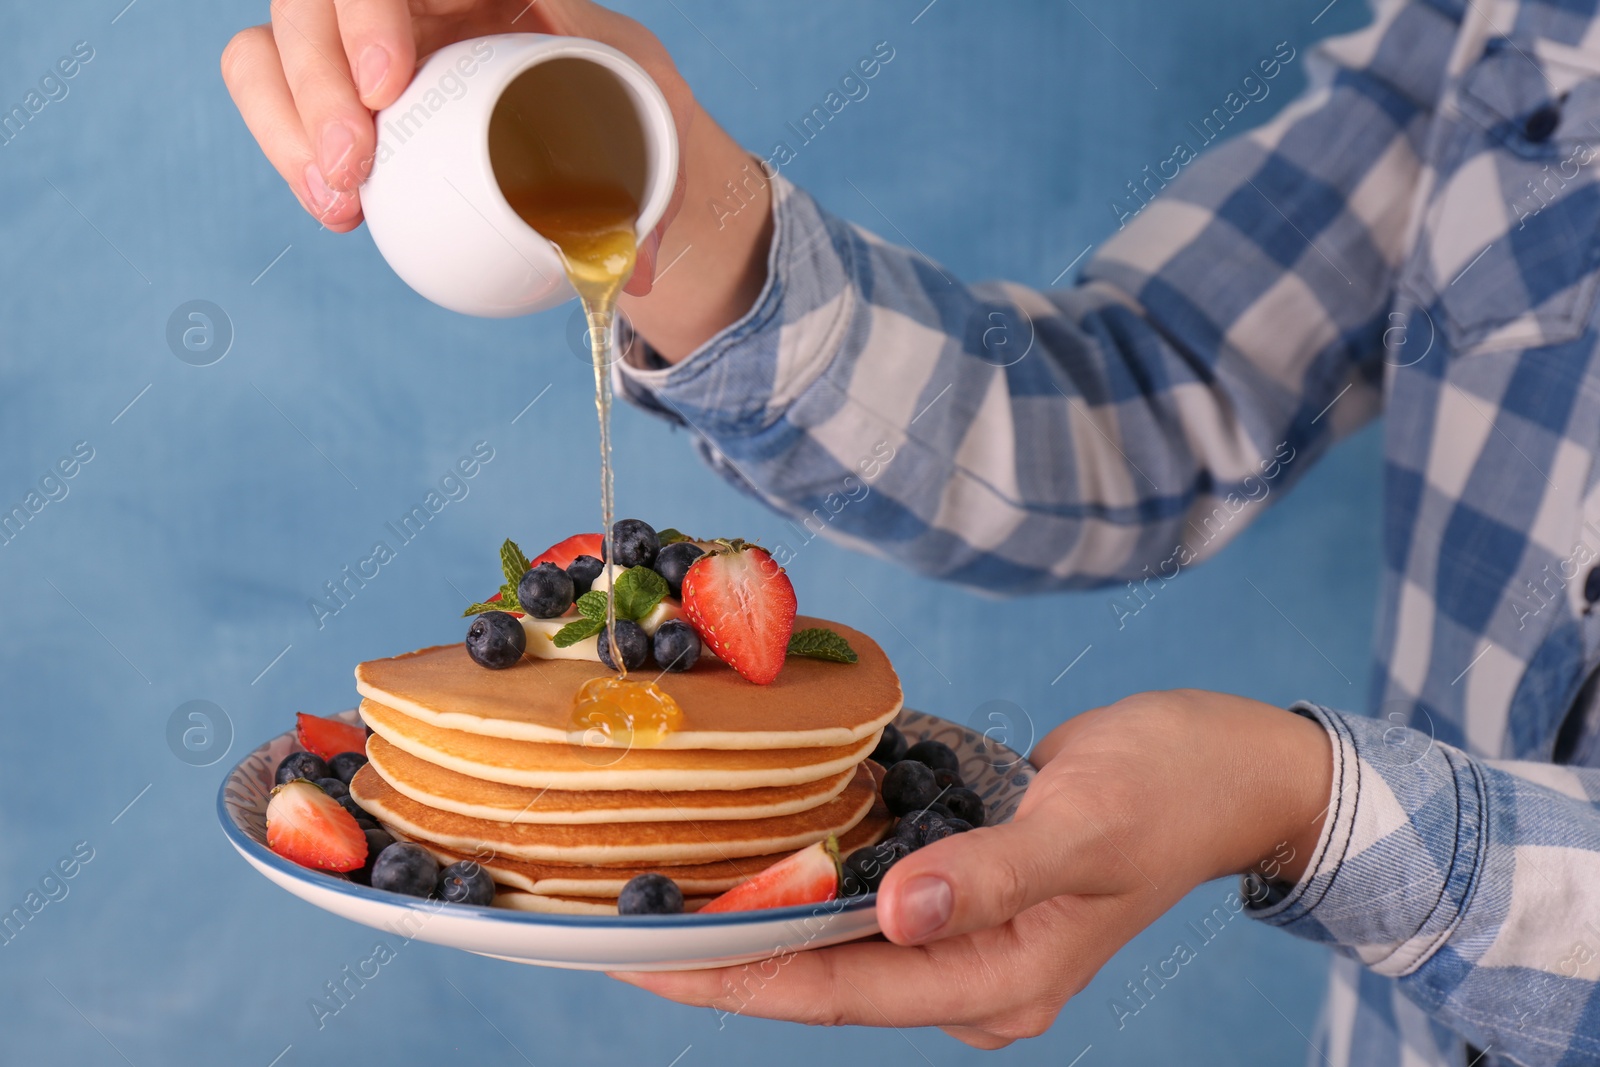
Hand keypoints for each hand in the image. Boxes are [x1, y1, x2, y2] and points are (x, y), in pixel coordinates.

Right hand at [220, 0, 697, 291]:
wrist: (605, 133)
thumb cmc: (630, 109)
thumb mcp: (656, 120)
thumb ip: (651, 178)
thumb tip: (629, 267)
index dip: (371, 10)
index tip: (388, 84)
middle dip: (318, 76)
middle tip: (356, 163)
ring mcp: (363, 34)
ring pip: (275, 37)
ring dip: (289, 119)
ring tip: (341, 203)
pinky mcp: (335, 84)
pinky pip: (272, 90)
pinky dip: (287, 147)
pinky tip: (335, 211)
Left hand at [612, 690, 1331, 1047]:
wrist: (1233, 764)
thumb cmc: (1172, 788)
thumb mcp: (1087, 824)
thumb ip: (993, 874)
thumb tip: (898, 915)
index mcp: (1005, 982)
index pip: (845, 990)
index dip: (742, 975)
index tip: (648, 960)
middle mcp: (977, 977)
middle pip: (828, 979)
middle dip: (730, 958)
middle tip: (622, 930)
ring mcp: (971, 942)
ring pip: (842, 946)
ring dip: (761, 922)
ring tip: (665, 899)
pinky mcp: (967, 898)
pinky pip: (871, 906)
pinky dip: (812, 884)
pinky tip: (757, 854)